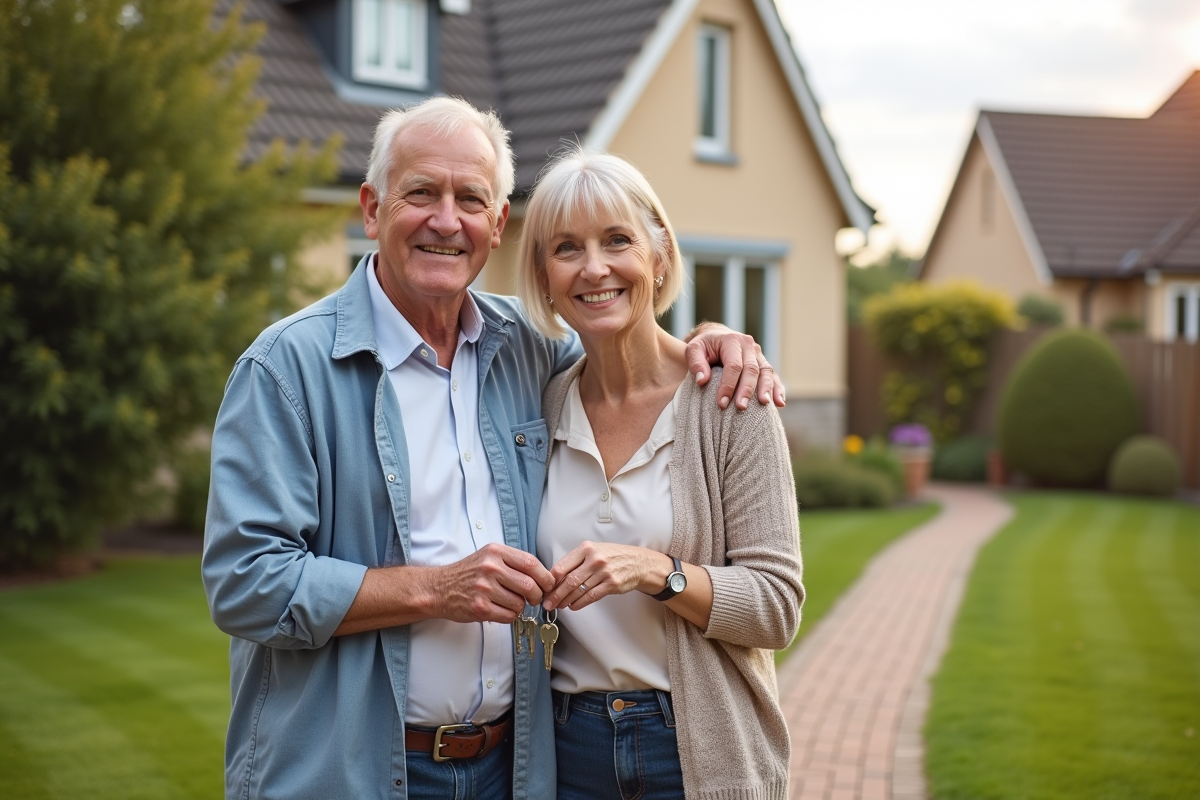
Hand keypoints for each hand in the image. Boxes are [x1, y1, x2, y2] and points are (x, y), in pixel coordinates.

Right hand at [432, 543, 555, 623]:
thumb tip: (543, 576)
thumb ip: (513, 562)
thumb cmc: (468, 573)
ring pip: (519, 603)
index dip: (545, 576)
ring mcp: (484, 588)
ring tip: (509, 603)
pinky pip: (508, 616)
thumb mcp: (489, 557)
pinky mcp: (479, 607)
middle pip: (529, 585)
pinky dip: (510, 616)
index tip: (548, 584)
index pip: (531, 563)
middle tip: (533, 598)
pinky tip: (501, 610)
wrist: (439, 588)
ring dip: (520, 607)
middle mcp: (490, 568)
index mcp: (495, 552)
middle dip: (536, 595)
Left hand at [542, 542, 666, 611]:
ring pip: (578, 590)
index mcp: (586, 548)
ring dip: (566, 600)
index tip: (545, 588)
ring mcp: (604, 572)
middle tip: (548, 603)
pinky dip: (579, 603)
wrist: (638, 562)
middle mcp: (594, 559)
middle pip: (568, 581)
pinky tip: (573, 606)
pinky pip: (590, 596)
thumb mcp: (594, 550)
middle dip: (555, 595)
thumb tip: (556, 577)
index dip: (551, 580)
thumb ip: (576, 560)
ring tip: (559, 606)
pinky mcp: (611, 584)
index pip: (562, 566)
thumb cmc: (613, 556)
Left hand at [684, 323, 784, 409]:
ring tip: (765, 404)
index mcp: (732, 341)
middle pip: (751, 369)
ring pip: (766, 372)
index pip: (733, 365)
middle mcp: (748, 346)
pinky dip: (778, 389)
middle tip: (741, 407)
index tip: (721, 403)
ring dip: (766, 389)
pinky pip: (773, 376)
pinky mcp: (763, 363)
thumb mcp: (694, 350)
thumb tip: (702, 381)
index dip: (728, 385)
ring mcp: (758, 355)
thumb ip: (696, 363)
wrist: (717, 337)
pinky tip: (780, 403)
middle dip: (747, 390)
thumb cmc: (704, 347)